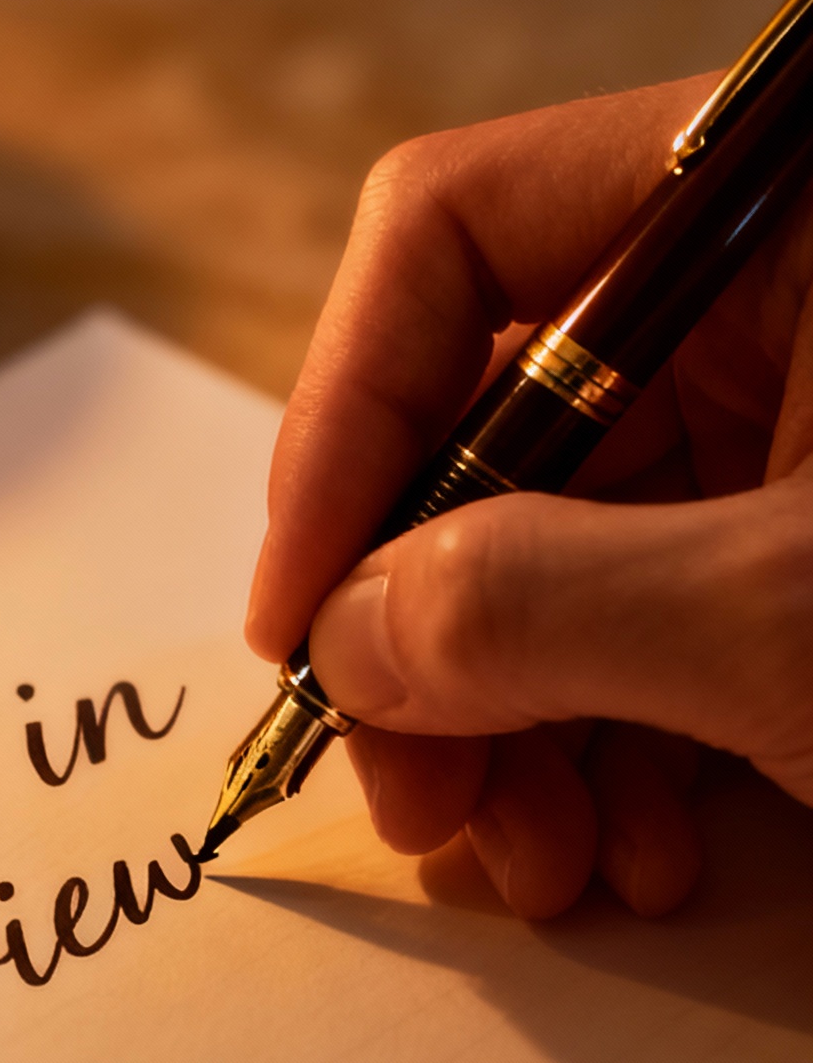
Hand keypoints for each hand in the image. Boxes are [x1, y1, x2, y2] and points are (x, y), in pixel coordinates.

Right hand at [247, 75, 812, 917]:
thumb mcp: (792, 614)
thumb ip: (549, 604)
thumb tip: (347, 636)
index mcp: (778, 195)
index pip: (456, 229)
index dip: (341, 421)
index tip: (301, 613)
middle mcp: (765, 278)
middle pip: (492, 414)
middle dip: (432, 632)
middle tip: (409, 795)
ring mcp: (794, 403)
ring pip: (560, 537)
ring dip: (515, 724)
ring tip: (539, 867)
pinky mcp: (808, 524)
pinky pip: (655, 602)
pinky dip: (619, 736)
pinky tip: (639, 850)